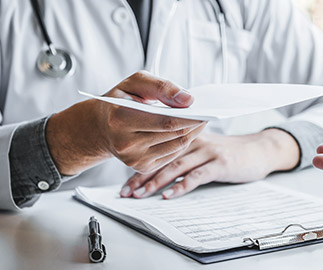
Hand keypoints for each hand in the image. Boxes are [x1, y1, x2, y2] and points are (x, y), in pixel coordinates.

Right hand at [46, 71, 204, 174]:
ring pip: (177, 146)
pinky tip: (188, 130)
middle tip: (208, 112)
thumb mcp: (135, 82)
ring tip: (201, 119)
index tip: (205, 108)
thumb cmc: (120, 100)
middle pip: (174, 134)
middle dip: (195, 123)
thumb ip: (161, 86)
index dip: (190, 116)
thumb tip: (188, 100)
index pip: (166, 120)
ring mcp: (134, 159)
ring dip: (193, 133)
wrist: (100, 127)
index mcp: (120, 118)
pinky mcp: (142, 167)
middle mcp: (126, 143)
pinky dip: (183, 141)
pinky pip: (172, 154)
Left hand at [119, 129, 299, 198]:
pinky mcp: (221, 163)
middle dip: (142, 176)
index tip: (125, 185)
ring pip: (176, 166)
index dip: (140, 167)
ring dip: (156, 181)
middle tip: (126, 192)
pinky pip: (197, 175)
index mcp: (188, 136)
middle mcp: (195, 141)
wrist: (259, 150)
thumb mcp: (204, 149)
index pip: (158, 150)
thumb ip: (184, 155)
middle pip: (162, 158)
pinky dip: (181, 186)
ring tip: (140, 195)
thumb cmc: (230, 152)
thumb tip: (158, 174)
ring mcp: (208, 151)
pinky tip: (169, 196)